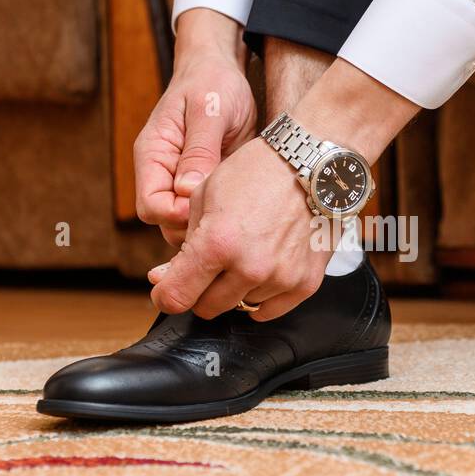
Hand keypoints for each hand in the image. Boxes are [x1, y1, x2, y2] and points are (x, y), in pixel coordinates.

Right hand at [134, 9, 256, 246]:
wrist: (223, 70)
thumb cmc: (212, 82)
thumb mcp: (208, 110)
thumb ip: (199, 150)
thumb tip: (187, 190)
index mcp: (153, 155)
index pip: (150, 206)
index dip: (176, 215)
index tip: (208, 205)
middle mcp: (164, 173)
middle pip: (166, 222)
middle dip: (195, 226)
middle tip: (231, 214)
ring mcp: (184, 180)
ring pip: (188, 223)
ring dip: (212, 223)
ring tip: (242, 211)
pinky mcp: (205, 183)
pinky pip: (209, 211)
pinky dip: (225, 214)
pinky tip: (248, 206)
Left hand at [148, 138, 330, 320]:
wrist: (311, 164)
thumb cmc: (256, 172)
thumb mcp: (203, 197)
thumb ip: (183, 244)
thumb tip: (163, 279)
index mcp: (218, 243)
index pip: (176, 297)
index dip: (165, 295)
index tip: (166, 289)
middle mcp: (250, 266)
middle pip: (207, 308)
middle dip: (200, 290)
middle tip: (209, 265)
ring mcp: (281, 278)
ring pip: (240, 307)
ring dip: (235, 288)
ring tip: (246, 253)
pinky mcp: (305, 283)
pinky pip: (271, 310)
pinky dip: (261, 295)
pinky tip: (262, 269)